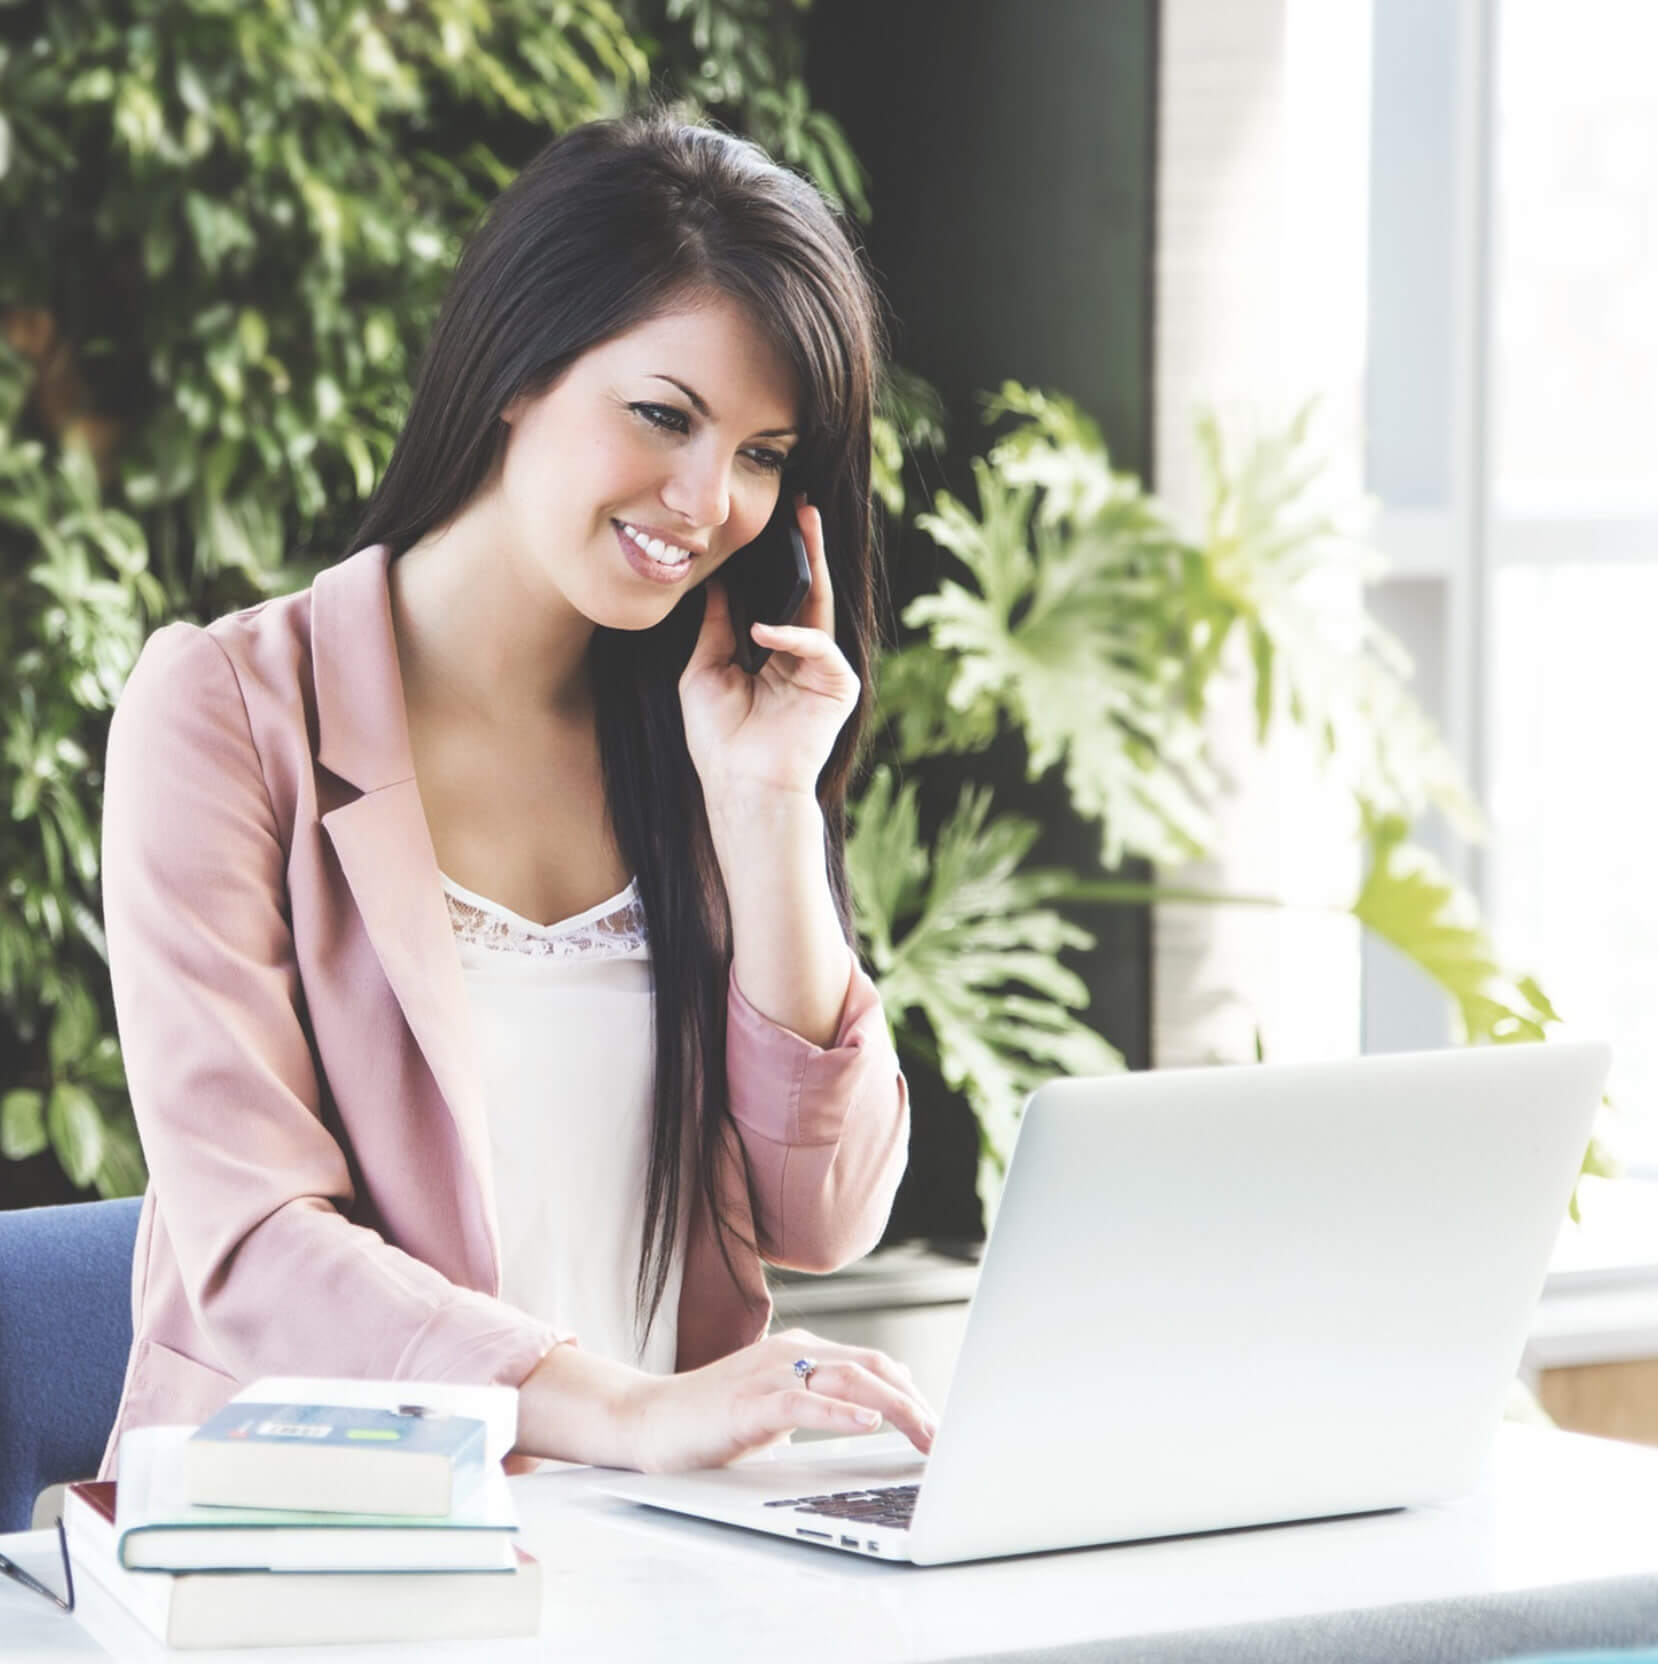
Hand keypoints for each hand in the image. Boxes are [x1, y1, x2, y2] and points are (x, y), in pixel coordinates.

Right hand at [628, 1327, 937, 1473]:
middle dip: (915, 1401)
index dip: (913, 1391)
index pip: (874, 1363)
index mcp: (802, 1352)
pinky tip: (866, 1423)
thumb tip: (874, 1404)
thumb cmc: (715, 1421)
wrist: (651, 1422)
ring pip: (848, 1378)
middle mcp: (792, 1353)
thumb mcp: (779, 1405)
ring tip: (925, 1432)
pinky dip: (839, 1411)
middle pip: (871, 1367)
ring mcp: (770, 1374)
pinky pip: (802, 1402)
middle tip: (944, 1436)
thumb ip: (821, 1398)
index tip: (940, 1423)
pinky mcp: (748, 1403)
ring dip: (895, 1407)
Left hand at [678, 495, 859, 808]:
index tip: (768, 524)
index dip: (775, 564)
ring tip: (804, 526)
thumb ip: (715, 628)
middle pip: (808, 592)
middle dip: (807, 548)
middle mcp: (803, 658)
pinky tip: (763, 633)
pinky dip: (793, 637)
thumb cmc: (719, 739)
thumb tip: (716, 583)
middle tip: (802, 505)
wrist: (741, 785)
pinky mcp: (837, 687)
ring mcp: (823, 671)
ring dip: (814, 565)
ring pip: (821, 608)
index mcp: (774, 655)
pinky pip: (820, 648)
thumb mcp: (705, 670)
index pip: (780, 598)